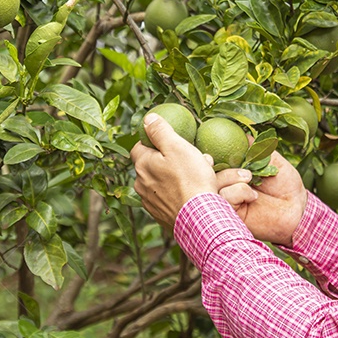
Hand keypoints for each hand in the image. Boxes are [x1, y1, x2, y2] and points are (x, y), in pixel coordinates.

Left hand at [131, 113, 217, 228]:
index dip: (152, 142)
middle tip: (189, 159)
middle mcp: (140, 184)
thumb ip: (160, 131)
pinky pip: (166, 199)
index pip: (138, 147)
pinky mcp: (160, 216)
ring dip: (173, 177)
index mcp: (142, 165)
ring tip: (196, 176)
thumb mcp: (177, 147)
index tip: (168, 143)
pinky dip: (175, 194)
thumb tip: (147, 119)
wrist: (200, 218)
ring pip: (159, 183)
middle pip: (150, 165)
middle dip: (166, 160)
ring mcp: (149, 202)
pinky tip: (191, 194)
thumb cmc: (190, 179)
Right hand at [213, 149, 306, 245]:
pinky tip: (253, 196)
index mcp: (232, 172)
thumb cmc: (286, 184)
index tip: (215, 151)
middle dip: (215, 164)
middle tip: (237, 163)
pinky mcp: (231, 214)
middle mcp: (226, 185)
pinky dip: (238, 192)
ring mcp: (227, 200)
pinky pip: (224, 197)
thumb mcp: (272, 159)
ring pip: (213, 185)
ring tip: (250, 178)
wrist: (296, 207)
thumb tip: (242, 132)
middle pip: (206, 173)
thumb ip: (257, 147)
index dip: (208, 156)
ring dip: (231, 177)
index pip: (211, 162)